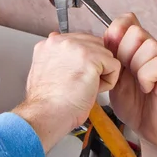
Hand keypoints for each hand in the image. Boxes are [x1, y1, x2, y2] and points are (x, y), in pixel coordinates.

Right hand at [13, 32, 120, 152]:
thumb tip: (61, 44)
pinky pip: (114, 65)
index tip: (75, 76)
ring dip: (101, 73)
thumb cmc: (46, 102)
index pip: (80, 41)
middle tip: (80, 83)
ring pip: (106, 55)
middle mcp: (62, 41)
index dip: (84, 61)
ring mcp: (76, 47)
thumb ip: (55, 55)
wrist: (46, 114)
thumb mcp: (43, 70)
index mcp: (50, 43)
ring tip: (85, 87)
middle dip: (95, 64)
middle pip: (95, 45)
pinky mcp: (91, 58)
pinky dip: (109, 82)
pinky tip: (93, 90)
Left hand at [104, 13, 156, 156]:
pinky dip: (145, 75)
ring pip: (149, 45)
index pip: (129, 22)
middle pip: (137, 31)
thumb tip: (95, 44)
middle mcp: (154, 53)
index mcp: (138, 50)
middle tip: (122, 70)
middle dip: (123, 50)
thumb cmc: (136, 107)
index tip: (109, 48)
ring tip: (134, 79)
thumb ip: (109, 61)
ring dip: (135, 63)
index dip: (116, 31)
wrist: (152, 132)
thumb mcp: (115, 79)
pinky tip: (144, 87)